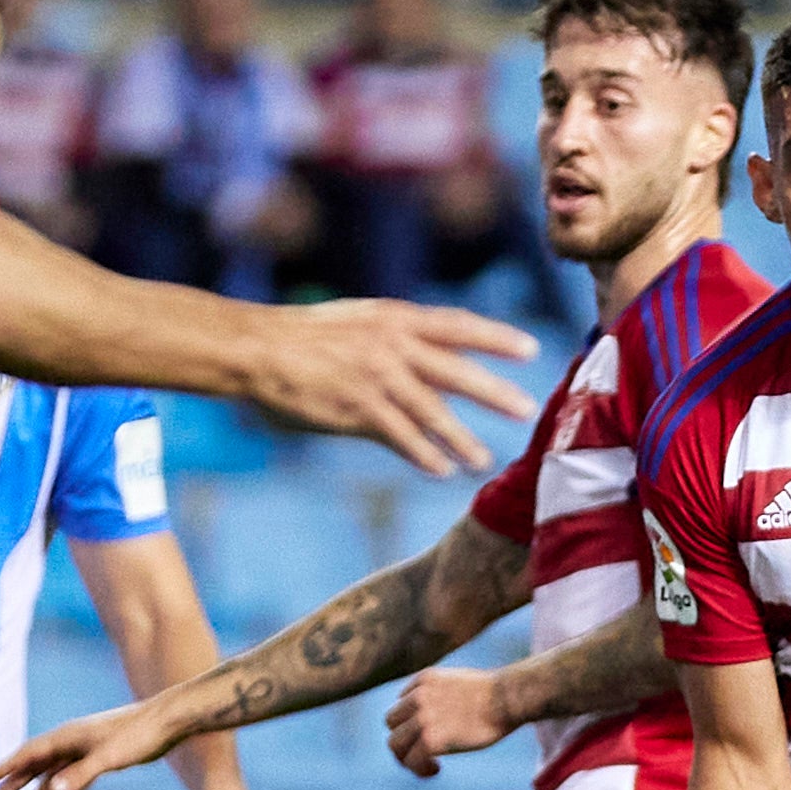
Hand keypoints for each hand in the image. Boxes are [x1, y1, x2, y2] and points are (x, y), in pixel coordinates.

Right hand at [0, 698, 180, 789]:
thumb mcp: (109, 758)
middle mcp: (72, 740)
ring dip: (34, 789)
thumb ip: (81, 774)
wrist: (169, 720)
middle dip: (14, 782)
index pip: (30, 752)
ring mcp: (86, 747)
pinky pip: (72, 773)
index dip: (8, 766)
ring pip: (52, 770)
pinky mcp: (101, 755)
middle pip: (35, 763)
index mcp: (68, 736)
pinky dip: (61, 786)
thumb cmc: (140, 735)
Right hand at [241, 298, 537, 476]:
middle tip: (526, 410)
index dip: (496, 338)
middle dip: (494, 392)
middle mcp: (391, 345)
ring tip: (483, 460)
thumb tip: (443, 361)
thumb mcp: (362, 323)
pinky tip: (442, 470)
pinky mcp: (356, 409)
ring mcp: (375, 378)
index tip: (531, 349)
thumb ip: (402, 340)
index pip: (458, 326)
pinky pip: (399, 436)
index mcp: (395, 319)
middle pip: (455, 371)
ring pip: (431, 412)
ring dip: (460, 438)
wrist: (259, 348)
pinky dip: (423, 454)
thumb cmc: (309, 337)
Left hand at [387, 664, 513, 773]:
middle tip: (422, 753)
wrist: (507, 698)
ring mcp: (422, 717)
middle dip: (404, 738)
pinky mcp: (430, 739)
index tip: (427, 733)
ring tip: (428, 765)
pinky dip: (420, 769)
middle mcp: (418, 696)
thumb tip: (446, 715)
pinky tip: (436, 770)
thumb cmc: (497, 694)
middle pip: (391, 723)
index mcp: (425, 680)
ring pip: (395, 744)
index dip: (411, 721)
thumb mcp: (463, 683)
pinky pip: (412, 760)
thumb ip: (445, 694)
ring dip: (407, 757)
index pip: (402, 703)